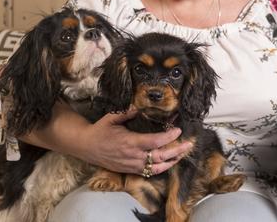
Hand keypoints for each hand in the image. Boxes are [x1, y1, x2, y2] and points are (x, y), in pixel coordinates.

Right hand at [78, 108, 193, 174]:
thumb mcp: (112, 117)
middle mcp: (133, 156)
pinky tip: (169, 162)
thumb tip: (141, 104)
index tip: (178, 130)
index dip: (169, 137)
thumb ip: (128, 111)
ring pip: (157, 168)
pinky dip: (162, 168)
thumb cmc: (100, 130)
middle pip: (161, 156)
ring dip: (172, 161)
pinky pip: (149, 173)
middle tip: (189, 144)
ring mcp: (132, 165)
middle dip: (177, 151)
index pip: (155, 142)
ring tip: (182, 153)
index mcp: (130, 142)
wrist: (86, 147)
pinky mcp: (130, 170)